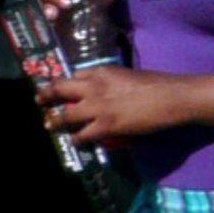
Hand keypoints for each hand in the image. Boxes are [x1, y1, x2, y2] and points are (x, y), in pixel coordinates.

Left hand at [37, 66, 199, 143]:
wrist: (172, 97)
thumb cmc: (159, 83)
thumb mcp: (131, 75)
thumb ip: (114, 81)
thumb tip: (108, 92)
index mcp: (102, 71)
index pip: (75, 75)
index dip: (66, 82)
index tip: (60, 86)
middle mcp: (93, 87)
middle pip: (60, 89)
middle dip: (47, 96)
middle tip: (41, 101)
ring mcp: (97, 107)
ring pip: (65, 116)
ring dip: (55, 121)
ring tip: (50, 125)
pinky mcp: (104, 126)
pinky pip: (81, 135)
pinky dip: (76, 138)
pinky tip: (75, 141)